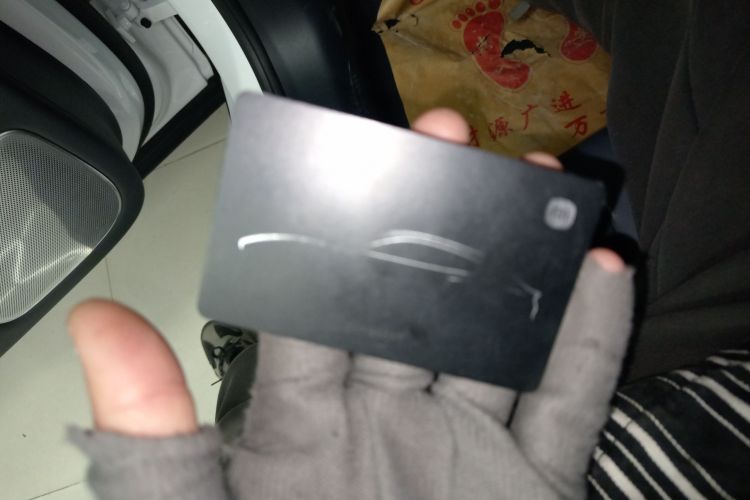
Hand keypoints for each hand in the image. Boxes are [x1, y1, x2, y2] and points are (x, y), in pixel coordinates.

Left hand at [70, 110, 632, 499]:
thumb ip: (155, 440)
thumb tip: (97, 328)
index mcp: (302, 429)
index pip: (314, 312)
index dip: (328, 237)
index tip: (347, 164)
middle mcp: (385, 422)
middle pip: (414, 306)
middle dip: (431, 223)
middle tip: (445, 144)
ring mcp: (465, 450)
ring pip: (498, 341)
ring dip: (519, 266)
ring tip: (534, 191)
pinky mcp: (532, 487)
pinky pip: (568, 405)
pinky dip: (590, 345)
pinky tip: (604, 274)